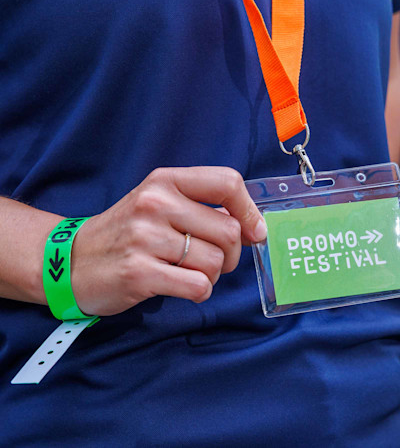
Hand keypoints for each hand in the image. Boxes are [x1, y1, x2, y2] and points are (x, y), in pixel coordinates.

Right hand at [71, 167, 266, 315]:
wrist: (73, 259)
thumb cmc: (127, 232)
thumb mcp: (160, 203)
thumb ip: (203, 207)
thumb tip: (253, 226)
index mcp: (165, 181)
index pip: (227, 182)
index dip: (250, 210)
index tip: (254, 232)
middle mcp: (155, 203)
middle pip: (229, 232)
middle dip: (231, 255)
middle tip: (211, 260)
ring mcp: (145, 237)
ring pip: (215, 262)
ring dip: (212, 275)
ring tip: (188, 272)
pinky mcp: (139, 272)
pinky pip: (198, 286)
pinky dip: (199, 291)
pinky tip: (181, 286)